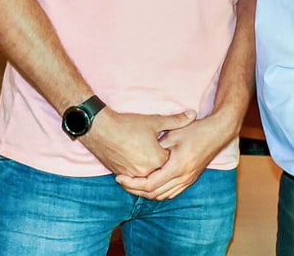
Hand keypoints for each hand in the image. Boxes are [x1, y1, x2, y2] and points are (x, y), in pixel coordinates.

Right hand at [81, 107, 195, 177]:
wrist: (100, 129)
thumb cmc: (128, 125)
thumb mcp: (155, 121)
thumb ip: (176, 121)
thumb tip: (193, 114)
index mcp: (157, 161)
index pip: (171, 162)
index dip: (173, 153)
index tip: (173, 145)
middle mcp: (145, 172)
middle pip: (160, 173)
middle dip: (164, 165)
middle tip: (165, 155)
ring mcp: (131, 176)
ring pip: (147, 178)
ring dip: (152, 172)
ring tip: (153, 160)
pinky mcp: (120, 175)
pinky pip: (134, 179)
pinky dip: (140, 174)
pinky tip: (141, 162)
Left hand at [114, 113, 231, 199]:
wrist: (218, 132)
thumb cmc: (196, 130)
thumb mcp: (173, 134)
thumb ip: (157, 146)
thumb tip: (140, 155)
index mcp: (177, 167)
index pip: (149, 185)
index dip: (132, 183)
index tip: (120, 177)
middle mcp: (183, 177)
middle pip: (154, 194)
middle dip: (135, 190)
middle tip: (122, 182)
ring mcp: (188, 180)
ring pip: (162, 196)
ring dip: (146, 193)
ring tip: (133, 184)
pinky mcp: (191, 179)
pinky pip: (171, 192)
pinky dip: (158, 192)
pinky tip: (150, 185)